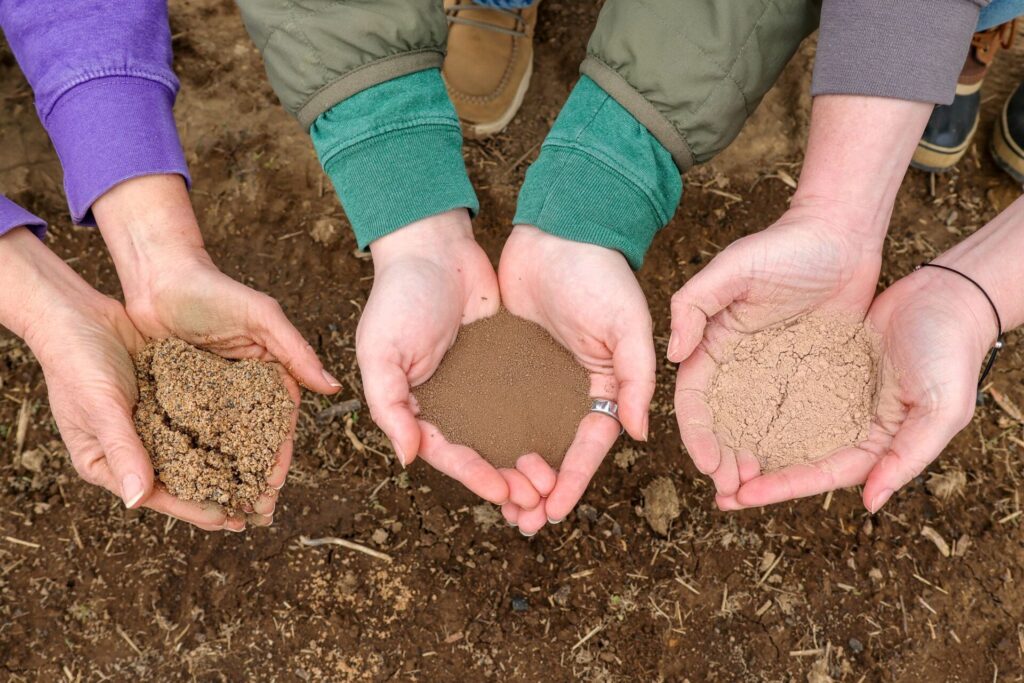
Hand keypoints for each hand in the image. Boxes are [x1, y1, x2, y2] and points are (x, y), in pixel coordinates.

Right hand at [0, 228, 247, 530]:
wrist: (76, 312)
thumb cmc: (75, 363)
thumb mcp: (100, 408)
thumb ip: (123, 451)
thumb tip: (139, 502)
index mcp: (105, 463)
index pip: (156, 495)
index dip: (194, 509)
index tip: (230, 520)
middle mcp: (131, 448)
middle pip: (180, 479)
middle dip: (218, 492)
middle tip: (258, 507)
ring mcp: (150, 423)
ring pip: (193, 451)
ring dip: (226, 462)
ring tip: (263, 475)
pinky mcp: (166, 398)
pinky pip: (197, 418)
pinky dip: (222, 427)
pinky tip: (253, 431)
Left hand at [93, 176, 339, 519]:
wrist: (158, 277)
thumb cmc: (214, 290)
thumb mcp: (262, 317)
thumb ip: (296, 351)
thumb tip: (333, 388)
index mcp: (270, 375)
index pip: (281, 425)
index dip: (279, 458)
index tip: (274, 488)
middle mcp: (243, 392)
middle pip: (253, 444)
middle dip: (254, 479)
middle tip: (251, 513)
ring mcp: (209, 397)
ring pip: (220, 445)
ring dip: (223, 477)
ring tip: (222, 510)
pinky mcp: (177, 397)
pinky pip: (186, 433)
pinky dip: (188, 460)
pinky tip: (186, 486)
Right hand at [357, 210, 543, 508]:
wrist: (435, 246)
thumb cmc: (398, 296)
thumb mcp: (380, 352)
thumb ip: (389, 405)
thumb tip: (408, 458)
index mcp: (417, 407)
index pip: (447, 453)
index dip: (474, 476)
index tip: (504, 491)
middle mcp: (450, 402)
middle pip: (481, 453)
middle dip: (507, 480)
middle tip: (536, 498)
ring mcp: (480, 384)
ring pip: (506, 434)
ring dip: (527, 460)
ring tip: (552, 479)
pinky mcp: (506, 363)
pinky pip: (525, 400)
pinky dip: (540, 422)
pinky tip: (564, 436)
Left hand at [498, 225, 654, 533]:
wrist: (558, 228)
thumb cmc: (602, 273)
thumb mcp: (629, 326)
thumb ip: (637, 380)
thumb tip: (642, 434)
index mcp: (606, 386)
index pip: (590, 446)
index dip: (572, 481)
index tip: (552, 512)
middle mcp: (573, 387)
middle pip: (556, 451)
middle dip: (540, 488)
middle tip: (520, 520)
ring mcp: (539, 376)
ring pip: (525, 435)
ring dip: (513, 470)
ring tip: (497, 502)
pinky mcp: (509, 360)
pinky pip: (499, 406)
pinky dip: (490, 433)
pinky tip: (473, 455)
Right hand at [668, 201, 883, 505]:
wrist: (843, 235)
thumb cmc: (784, 246)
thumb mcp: (731, 269)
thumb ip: (693, 306)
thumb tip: (671, 355)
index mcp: (714, 342)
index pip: (694, 398)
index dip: (696, 434)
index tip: (708, 464)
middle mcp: (740, 363)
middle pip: (722, 422)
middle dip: (721, 458)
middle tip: (731, 492)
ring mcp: (775, 371)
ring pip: (756, 427)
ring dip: (751, 460)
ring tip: (755, 491)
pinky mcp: (812, 373)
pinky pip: (797, 416)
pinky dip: (790, 446)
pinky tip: (794, 470)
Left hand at [732, 265, 992, 511]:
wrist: (947, 295)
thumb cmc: (950, 353)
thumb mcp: (941, 410)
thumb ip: (908, 457)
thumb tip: (869, 502)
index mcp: (875, 444)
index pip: (819, 475)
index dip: (780, 488)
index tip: (740, 496)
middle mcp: (848, 425)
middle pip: (794, 459)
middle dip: (755, 476)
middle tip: (714, 487)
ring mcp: (832, 395)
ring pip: (782, 427)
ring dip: (749, 442)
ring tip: (711, 454)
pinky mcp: (819, 365)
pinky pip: (781, 389)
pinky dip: (756, 401)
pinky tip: (726, 407)